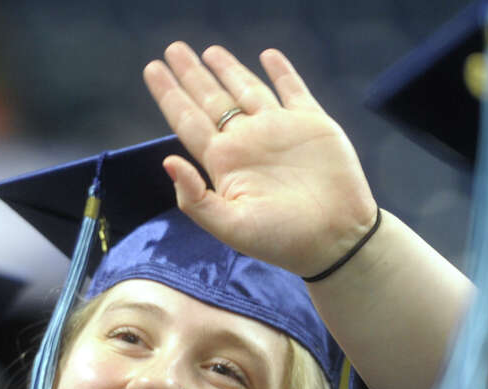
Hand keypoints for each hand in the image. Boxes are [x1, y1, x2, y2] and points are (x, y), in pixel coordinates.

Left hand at [143, 43, 377, 276]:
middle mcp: (246, 141)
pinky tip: (267, 55)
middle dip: (191, 74)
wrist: (335, 239)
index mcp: (223, 162)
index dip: (170, 95)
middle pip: (211, 99)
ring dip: (228, 68)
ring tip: (209, 51)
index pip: (188, 120)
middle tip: (172, 49)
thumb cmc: (280, 240)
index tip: (152, 70)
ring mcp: (278, 130)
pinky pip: (292, 89)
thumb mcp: (230, 226)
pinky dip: (281, 71)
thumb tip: (168, 162)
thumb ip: (195, 198)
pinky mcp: (311, 123)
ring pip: (247, 89)